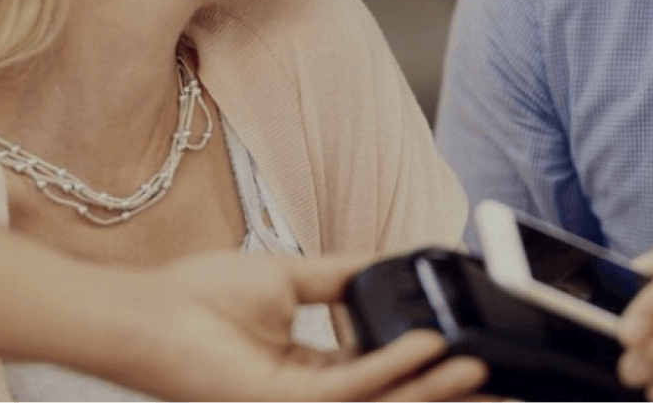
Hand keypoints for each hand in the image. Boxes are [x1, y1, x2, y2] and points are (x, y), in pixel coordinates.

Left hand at [101, 250, 487, 401]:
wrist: (147, 312)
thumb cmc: (198, 299)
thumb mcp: (290, 278)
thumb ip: (344, 278)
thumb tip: (391, 263)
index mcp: (314, 372)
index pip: (387, 376)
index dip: (433, 368)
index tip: (475, 351)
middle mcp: (314, 396)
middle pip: (397, 398)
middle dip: (451, 393)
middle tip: (505, 383)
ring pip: (385, 401)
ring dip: (436, 385)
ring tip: (480, 365)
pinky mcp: (285, 402)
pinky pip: (353, 387)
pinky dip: (394, 365)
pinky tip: (426, 346)